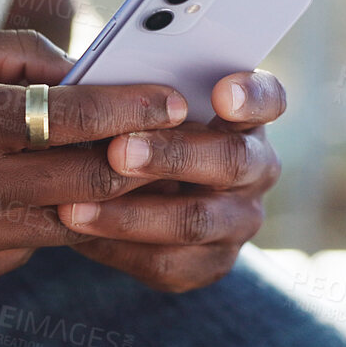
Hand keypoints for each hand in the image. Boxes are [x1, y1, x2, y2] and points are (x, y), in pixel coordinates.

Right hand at [0, 28, 187, 290]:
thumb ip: (14, 55)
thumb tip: (88, 68)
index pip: (69, 118)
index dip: (131, 109)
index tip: (174, 100)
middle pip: (91, 183)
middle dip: (144, 162)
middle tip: (186, 143)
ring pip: (72, 223)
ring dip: (113, 200)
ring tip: (147, 171)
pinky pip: (33, 245)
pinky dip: (55, 220)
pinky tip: (65, 198)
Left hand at [55, 70, 284, 292]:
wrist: (138, 194)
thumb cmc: (140, 130)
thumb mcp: (145, 108)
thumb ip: (137, 96)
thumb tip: (91, 83)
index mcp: (247, 118)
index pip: (269, 100)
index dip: (251, 97)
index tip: (222, 94)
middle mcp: (256, 169)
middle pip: (231, 161)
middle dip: (173, 156)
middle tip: (118, 150)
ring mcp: (239, 221)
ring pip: (195, 221)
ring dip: (132, 214)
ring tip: (76, 208)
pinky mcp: (211, 263)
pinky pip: (168, 263)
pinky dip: (118, 248)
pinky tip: (77, 234)